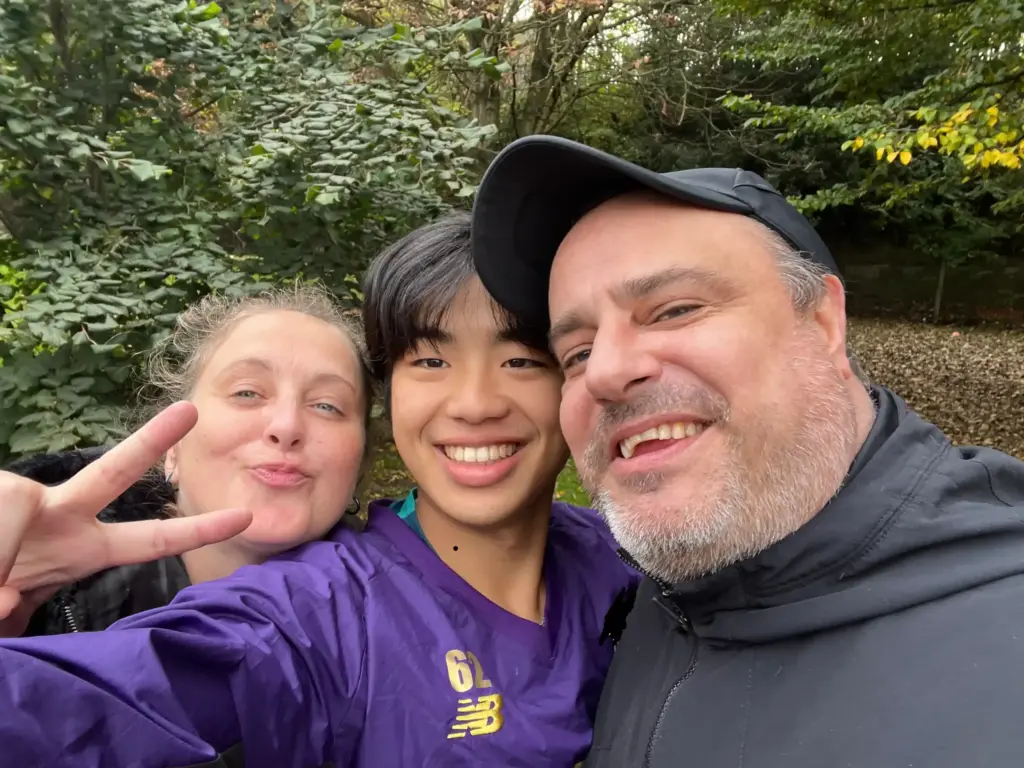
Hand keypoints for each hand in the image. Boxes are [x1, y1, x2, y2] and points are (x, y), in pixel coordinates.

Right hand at [0, 402, 252, 630]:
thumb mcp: (11, 612)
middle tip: (190, 410)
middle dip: (150, 442)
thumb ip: (14, 614)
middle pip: (111, 473)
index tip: (245, 516)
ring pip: (16, 509)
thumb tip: (3, 600)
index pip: (148, 540)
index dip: (195, 530)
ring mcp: (22, 498)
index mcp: (80, 548)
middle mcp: (59, 515)